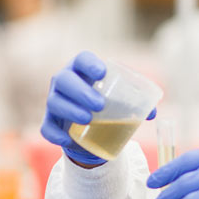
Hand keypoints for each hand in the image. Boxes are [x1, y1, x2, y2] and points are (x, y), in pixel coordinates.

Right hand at [40, 51, 155, 165]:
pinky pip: (46, 127)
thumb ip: (138, 103)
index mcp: (83, 70)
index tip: (101, 73)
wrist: (91, 128)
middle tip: (100, 104)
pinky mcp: (50, 121)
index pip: (82, 59)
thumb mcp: (123, 101)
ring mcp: (54, 101)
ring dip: (70, 110)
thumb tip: (152, 113)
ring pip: (54, 102)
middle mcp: (65, 82)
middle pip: (63, 79)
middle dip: (80, 91)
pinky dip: (55, 134)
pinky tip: (67, 139)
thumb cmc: (109, 104)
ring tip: (88, 119)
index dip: (89, 64)